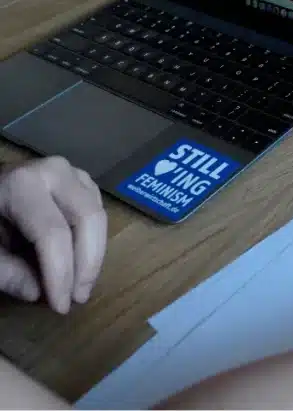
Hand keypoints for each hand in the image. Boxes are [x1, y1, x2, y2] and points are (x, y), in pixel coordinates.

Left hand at [0, 157, 106, 313]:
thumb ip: (6, 272)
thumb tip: (37, 292)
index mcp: (23, 185)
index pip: (53, 234)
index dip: (60, 274)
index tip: (60, 306)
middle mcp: (54, 172)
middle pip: (87, 220)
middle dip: (87, 264)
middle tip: (79, 297)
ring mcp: (70, 172)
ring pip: (98, 215)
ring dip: (93, 253)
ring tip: (80, 284)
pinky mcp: (78, 179)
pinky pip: (96, 210)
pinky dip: (92, 237)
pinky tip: (81, 259)